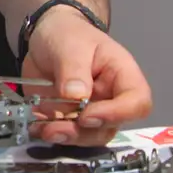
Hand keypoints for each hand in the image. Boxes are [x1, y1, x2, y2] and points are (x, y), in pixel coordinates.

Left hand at [20, 7, 151, 145]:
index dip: (117, 115)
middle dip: (83, 132)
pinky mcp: (68, 119)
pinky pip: (65, 134)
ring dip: (66, 137)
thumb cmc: (68, 34)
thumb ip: (74, 69)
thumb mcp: (71, 44)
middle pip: (110, 128)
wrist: (46, 36)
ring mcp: (90, 112)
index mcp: (122, 76)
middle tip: (56, 128)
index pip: (137, 103)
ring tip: (43, 130)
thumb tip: (75, 97)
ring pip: (88, 136)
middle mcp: (111, 99)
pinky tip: (35, 127)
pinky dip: (49, 134)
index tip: (87, 115)